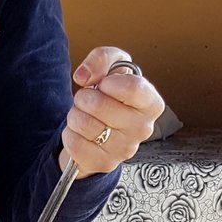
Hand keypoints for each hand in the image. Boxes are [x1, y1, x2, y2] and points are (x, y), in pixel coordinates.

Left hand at [59, 46, 165, 176]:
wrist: (102, 129)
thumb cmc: (111, 97)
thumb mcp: (112, 67)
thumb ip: (102, 58)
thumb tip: (84, 75)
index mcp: (151, 104)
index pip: (133, 88)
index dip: (109, 82)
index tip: (104, 84)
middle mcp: (143, 129)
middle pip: (99, 104)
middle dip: (84, 97)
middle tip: (89, 100)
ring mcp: (125, 149)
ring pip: (84, 123)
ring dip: (75, 115)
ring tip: (85, 115)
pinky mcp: (105, 163)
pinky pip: (74, 143)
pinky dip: (70, 133)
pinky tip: (81, 133)